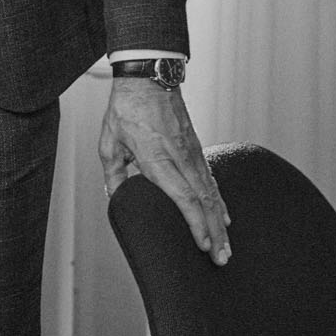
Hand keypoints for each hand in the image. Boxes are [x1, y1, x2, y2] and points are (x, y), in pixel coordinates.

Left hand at [100, 78, 231, 264]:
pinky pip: (211, 180)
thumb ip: (113, 173)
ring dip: (220, 222)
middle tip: (221, 259)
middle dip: (214, 233)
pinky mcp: (196, 148)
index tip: (202, 244)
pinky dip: (219, 201)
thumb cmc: (126, 108)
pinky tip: (224, 217)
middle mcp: (179, 157)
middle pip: (204, 201)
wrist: (149, 76)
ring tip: (226, 247)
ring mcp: (192, 152)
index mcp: (156, 158)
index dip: (195, 223)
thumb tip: (116, 199)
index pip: (182, 196)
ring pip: (211, 192)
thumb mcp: (109, 142)